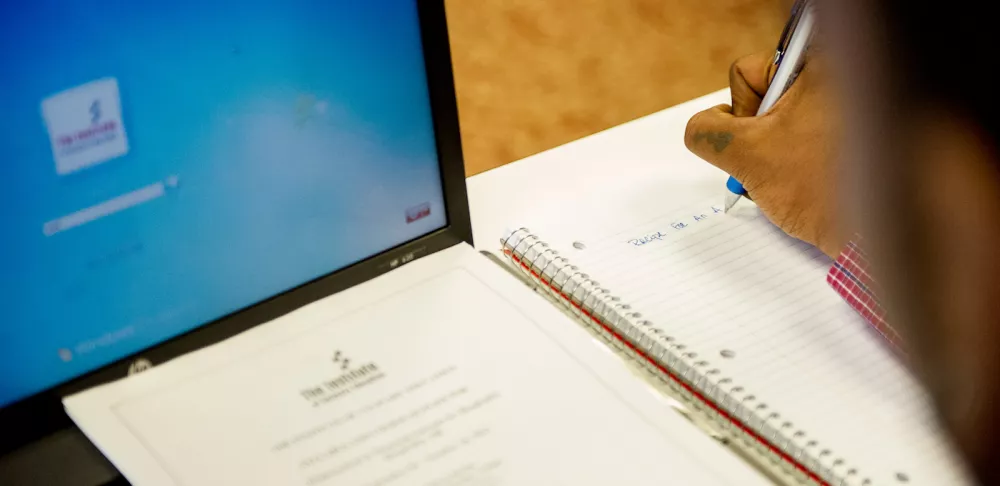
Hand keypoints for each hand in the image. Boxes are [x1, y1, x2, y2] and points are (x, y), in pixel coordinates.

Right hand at [684, 50, 844, 256]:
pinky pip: (808, 133)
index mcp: (820, 64)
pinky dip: (800, 156)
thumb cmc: (822, 191)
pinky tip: (812, 177)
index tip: (764, 139)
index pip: (747, 73)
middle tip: (782, 159)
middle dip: (762, 134)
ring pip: (785, 119)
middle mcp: (841, 74)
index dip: (742, 113)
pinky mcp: (859, 129)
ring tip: (801, 173)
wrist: (873, 232)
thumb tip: (702, 127)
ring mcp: (853, 102)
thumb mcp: (747, 156)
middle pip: (767, 95)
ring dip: (778, 149)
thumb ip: (708, 132)